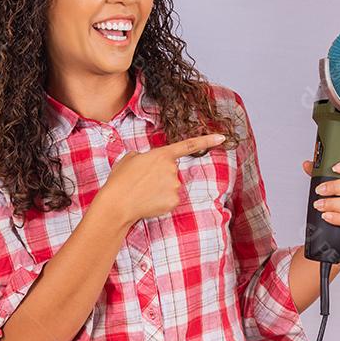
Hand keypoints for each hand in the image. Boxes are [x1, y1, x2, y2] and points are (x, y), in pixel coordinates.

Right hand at [102, 133, 227, 224]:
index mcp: (162, 154)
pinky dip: (161, 201)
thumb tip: (150, 163)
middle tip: (142, 182)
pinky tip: (148, 202)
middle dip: (160, 176)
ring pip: (171, 186)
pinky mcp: (174, 201)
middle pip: (172, 171)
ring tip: (142, 192)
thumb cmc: (120, 180)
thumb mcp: (130, 159)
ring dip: (160, 189)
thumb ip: (145, 157)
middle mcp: (172, 169)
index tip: (222, 137)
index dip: (207, 140)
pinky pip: (170, 199)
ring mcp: (175, 185)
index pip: (188, 145)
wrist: (117, 203)